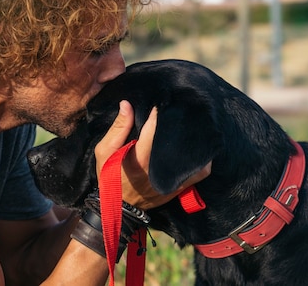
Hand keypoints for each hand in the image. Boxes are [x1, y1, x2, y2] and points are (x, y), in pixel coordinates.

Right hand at [94, 100, 210, 208]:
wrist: (117, 206)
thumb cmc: (109, 176)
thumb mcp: (105, 151)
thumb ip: (118, 128)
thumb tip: (126, 104)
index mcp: (140, 158)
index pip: (154, 129)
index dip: (160, 112)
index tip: (163, 100)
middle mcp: (160, 170)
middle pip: (179, 142)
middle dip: (181, 125)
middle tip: (180, 110)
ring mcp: (172, 181)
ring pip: (195, 158)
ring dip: (195, 143)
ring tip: (193, 127)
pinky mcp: (179, 187)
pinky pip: (199, 173)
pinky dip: (202, 160)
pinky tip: (197, 148)